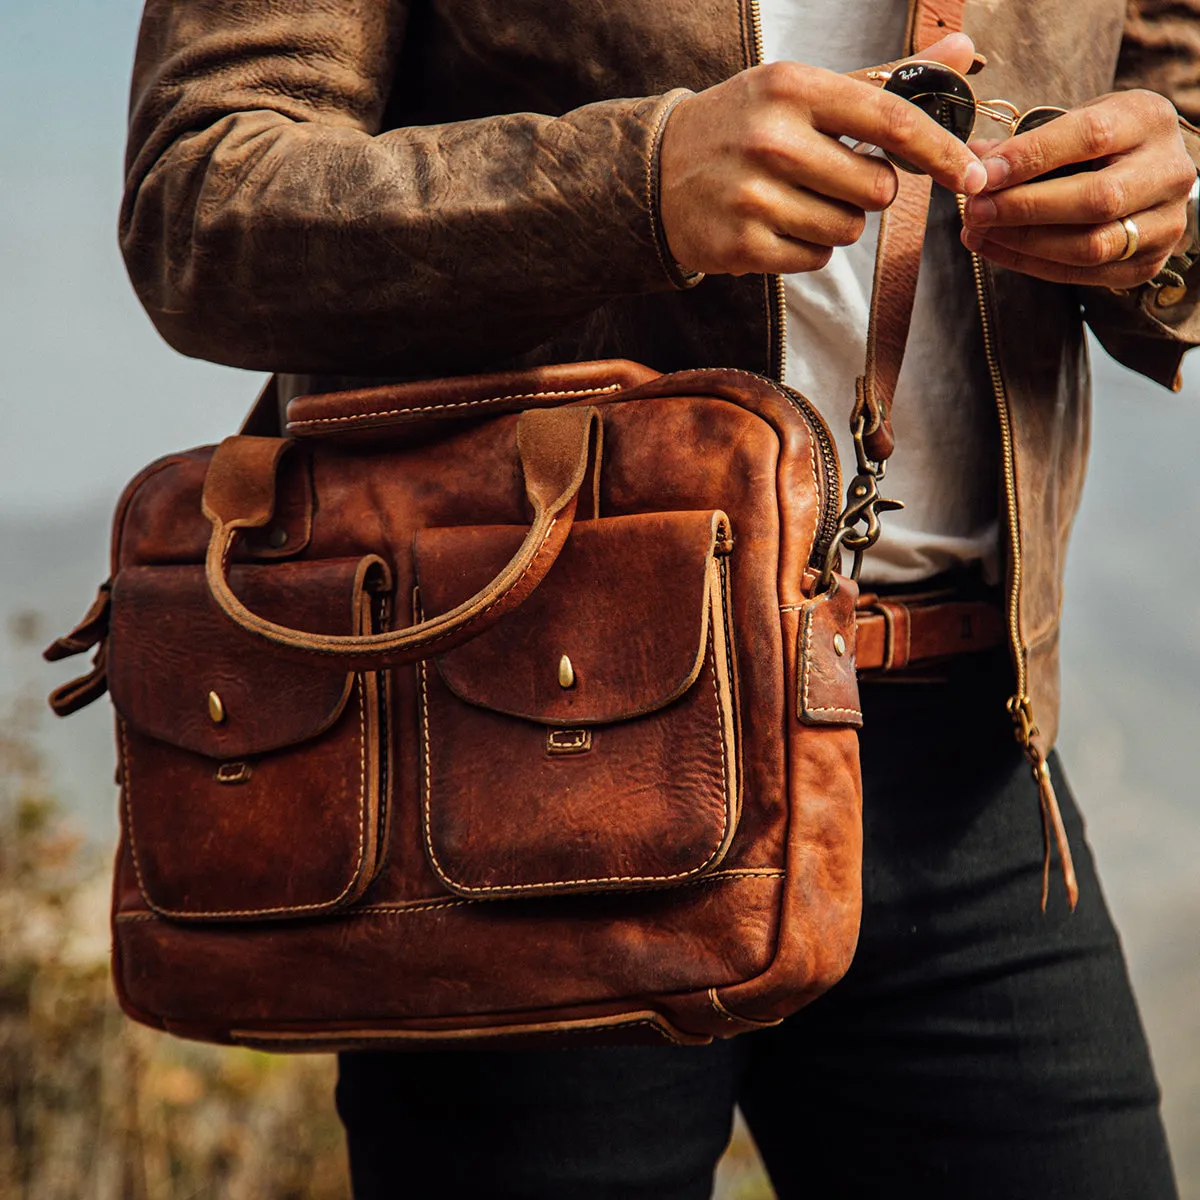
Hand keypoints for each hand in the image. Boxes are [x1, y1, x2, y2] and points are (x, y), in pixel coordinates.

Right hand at [659, 33, 987, 276]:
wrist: (654, 173)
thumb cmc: (741, 126)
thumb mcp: (800, 90)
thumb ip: (883, 78)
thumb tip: (962, 51)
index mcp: (793, 88)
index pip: (889, 120)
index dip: (940, 151)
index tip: (971, 174)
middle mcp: (772, 139)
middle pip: (876, 189)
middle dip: (866, 190)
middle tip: (830, 178)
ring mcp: (754, 196)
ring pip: (848, 230)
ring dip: (835, 223)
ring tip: (795, 202)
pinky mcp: (742, 246)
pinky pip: (815, 261)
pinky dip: (805, 250)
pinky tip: (775, 226)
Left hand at [960, 90, 1195, 285]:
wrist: (1152, 177)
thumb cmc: (1104, 144)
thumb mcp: (1075, 123)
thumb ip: (1028, 141)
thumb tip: (972, 159)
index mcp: (1149, 121)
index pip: (1091, 136)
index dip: (1032, 156)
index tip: (983, 173)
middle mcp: (1168, 171)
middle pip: (1096, 199)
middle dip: (1024, 208)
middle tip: (974, 209)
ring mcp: (1165, 223)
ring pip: (1090, 246)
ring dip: (1023, 242)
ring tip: (977, 232)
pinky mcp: (1147, 264)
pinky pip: (1082, 274)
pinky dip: (1030, 264)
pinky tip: (995, 249)